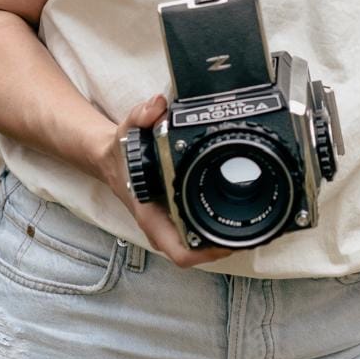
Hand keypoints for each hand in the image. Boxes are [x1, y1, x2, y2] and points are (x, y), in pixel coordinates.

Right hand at [93, 94, 236, 268]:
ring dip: (220, 241)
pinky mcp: (174, 217)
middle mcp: (161, 225)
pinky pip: (195, 232)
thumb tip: (157, 105)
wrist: (110, 160)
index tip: (228, 244)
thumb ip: (141, 114)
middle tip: (249, 233)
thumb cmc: (120, 154)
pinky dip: (213, 229)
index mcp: (151, 214)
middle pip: (195, 253)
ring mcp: (168, 224)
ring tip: (247, 227)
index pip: (179, 251)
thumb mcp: (128, 129)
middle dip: (222, 248)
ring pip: (197, 246)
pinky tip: (231, 215)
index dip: (206, 253)